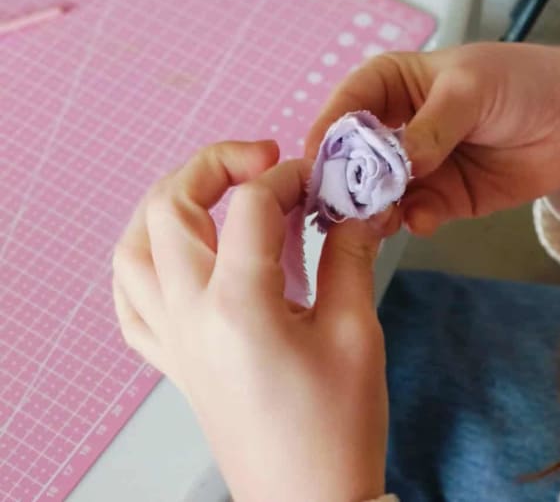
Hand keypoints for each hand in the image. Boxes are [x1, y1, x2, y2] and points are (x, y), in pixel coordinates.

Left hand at [112, 141, 389, 501]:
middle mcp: (190, 316)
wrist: (308, 499)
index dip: (289, 177)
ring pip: (133, 247)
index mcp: (238, 306)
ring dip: (168, 205)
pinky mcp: (172, 361)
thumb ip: (349, 255)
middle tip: (263, 161)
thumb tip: (358, 208)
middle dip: (214, 166)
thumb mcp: (355, 332)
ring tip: (215, 194)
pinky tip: (181, 253)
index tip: (321, 179)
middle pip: (169, 208)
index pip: (249, 206)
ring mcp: (172, 340)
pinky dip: (146, 259)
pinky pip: (131, 299)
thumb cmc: (337, 428)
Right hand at [307, 42, 559, 234]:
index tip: (316, 162)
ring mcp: (418, 168)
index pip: (346, 106)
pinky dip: (414, 219)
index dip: (328, 133)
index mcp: (391, 85)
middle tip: (340, 204)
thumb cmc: (518, 82)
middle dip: (347, 181)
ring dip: (376, 207)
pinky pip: (417, 213)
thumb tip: (399, 164)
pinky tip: (420, 219)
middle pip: (356, 158)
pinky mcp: (444, 200)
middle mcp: (396, 128)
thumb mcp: (470, 88)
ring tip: (378, 218)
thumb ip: (432, 126)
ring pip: (381, 193)